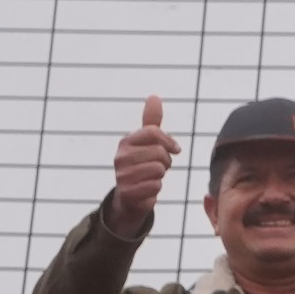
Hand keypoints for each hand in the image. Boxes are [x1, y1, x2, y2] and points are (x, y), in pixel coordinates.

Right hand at [108, 95, 179, 238]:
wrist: (131, 196)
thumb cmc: (143, 165)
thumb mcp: (147, 142)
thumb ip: (151, 121)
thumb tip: (154, 96)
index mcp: (126, 141)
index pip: (154, 132)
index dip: (169, 141)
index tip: (174, 149)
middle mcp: (120, 156)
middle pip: (160, 152)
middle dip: (166, 161)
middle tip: (158, 167)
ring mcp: (121, 174)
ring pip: (159, 169)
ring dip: (161, 175)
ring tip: (152, 177)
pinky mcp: (127, 192)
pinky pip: (156, 186)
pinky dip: (156, 188)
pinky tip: (147, 189)